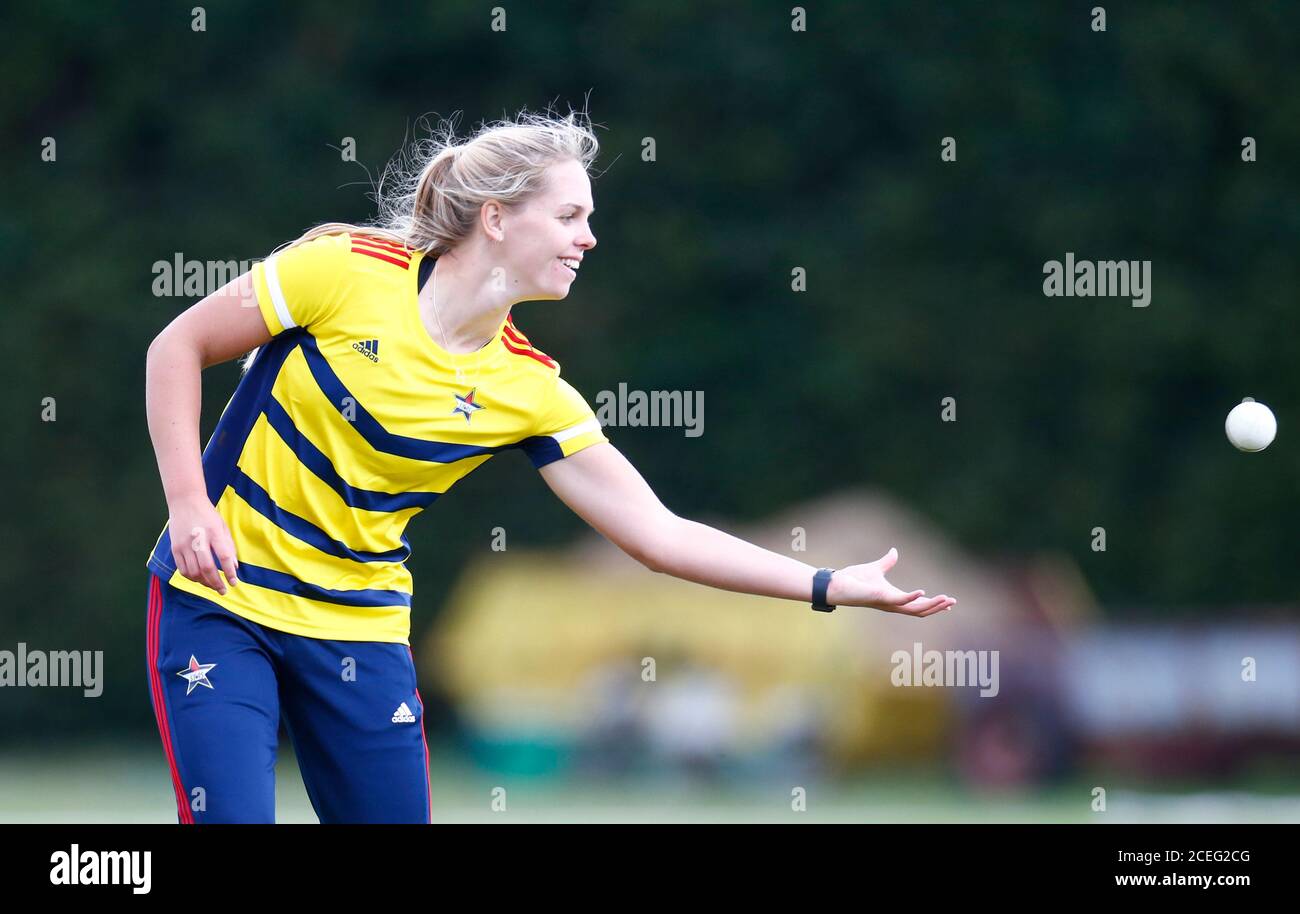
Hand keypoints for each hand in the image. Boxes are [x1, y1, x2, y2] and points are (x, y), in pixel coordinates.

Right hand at [167, 492, 239, 594]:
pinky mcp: (174, 548)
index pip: (224, 557)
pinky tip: (200, 579)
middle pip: (207, 568)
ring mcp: (183, 544)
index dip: (230, 572)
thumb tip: (234, 567)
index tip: (234, 582)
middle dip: (216, 583)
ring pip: (193, 572)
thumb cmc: (207, 514)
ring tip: (212, 585)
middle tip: (223, 591)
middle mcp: (198, 539)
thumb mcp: (223, 526)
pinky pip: (182, 569)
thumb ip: (229, 547)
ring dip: (204, 582)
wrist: (185, 501)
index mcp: (214, 532)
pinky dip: (192, 578)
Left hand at [826, 547, 954, 616]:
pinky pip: (900, 600)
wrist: (837, 583)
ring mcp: (887, 602)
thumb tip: (895, 551)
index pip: (918, 604)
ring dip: (931, 605)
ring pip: (915, 609)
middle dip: (938, 607)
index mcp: (894, 597)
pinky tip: (922, 591)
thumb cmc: (854, 579)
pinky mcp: (880, 598)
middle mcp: (893, 603)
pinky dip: (912, 597)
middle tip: (953, 602)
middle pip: (921, 610)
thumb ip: (887, 562)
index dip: (933, 604)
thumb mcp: (876, 568)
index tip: (949, 602)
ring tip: (946, 599)